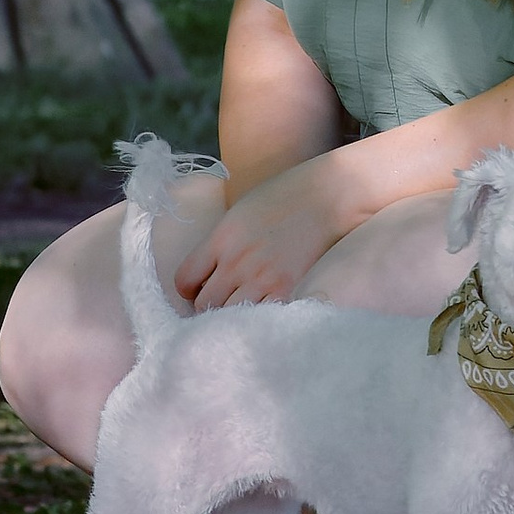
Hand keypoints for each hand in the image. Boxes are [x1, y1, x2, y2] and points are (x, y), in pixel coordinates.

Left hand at [175, 157, 353, 309]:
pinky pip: (260, 317)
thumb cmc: (287, 195)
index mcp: (221, 239)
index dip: (188, 290)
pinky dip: (258, 318)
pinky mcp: (287, 290)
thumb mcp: (241, 211)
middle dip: (208, 306)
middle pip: (204, 304)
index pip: (184, 280)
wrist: (329, 195)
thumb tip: (211, 268)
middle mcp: (236, 262)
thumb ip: (222, 241)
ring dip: (231, 315)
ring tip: (241, 308)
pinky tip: (263, 309)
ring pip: (228, 316)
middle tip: (221, 302)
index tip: (198, 289)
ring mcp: (262, 278)